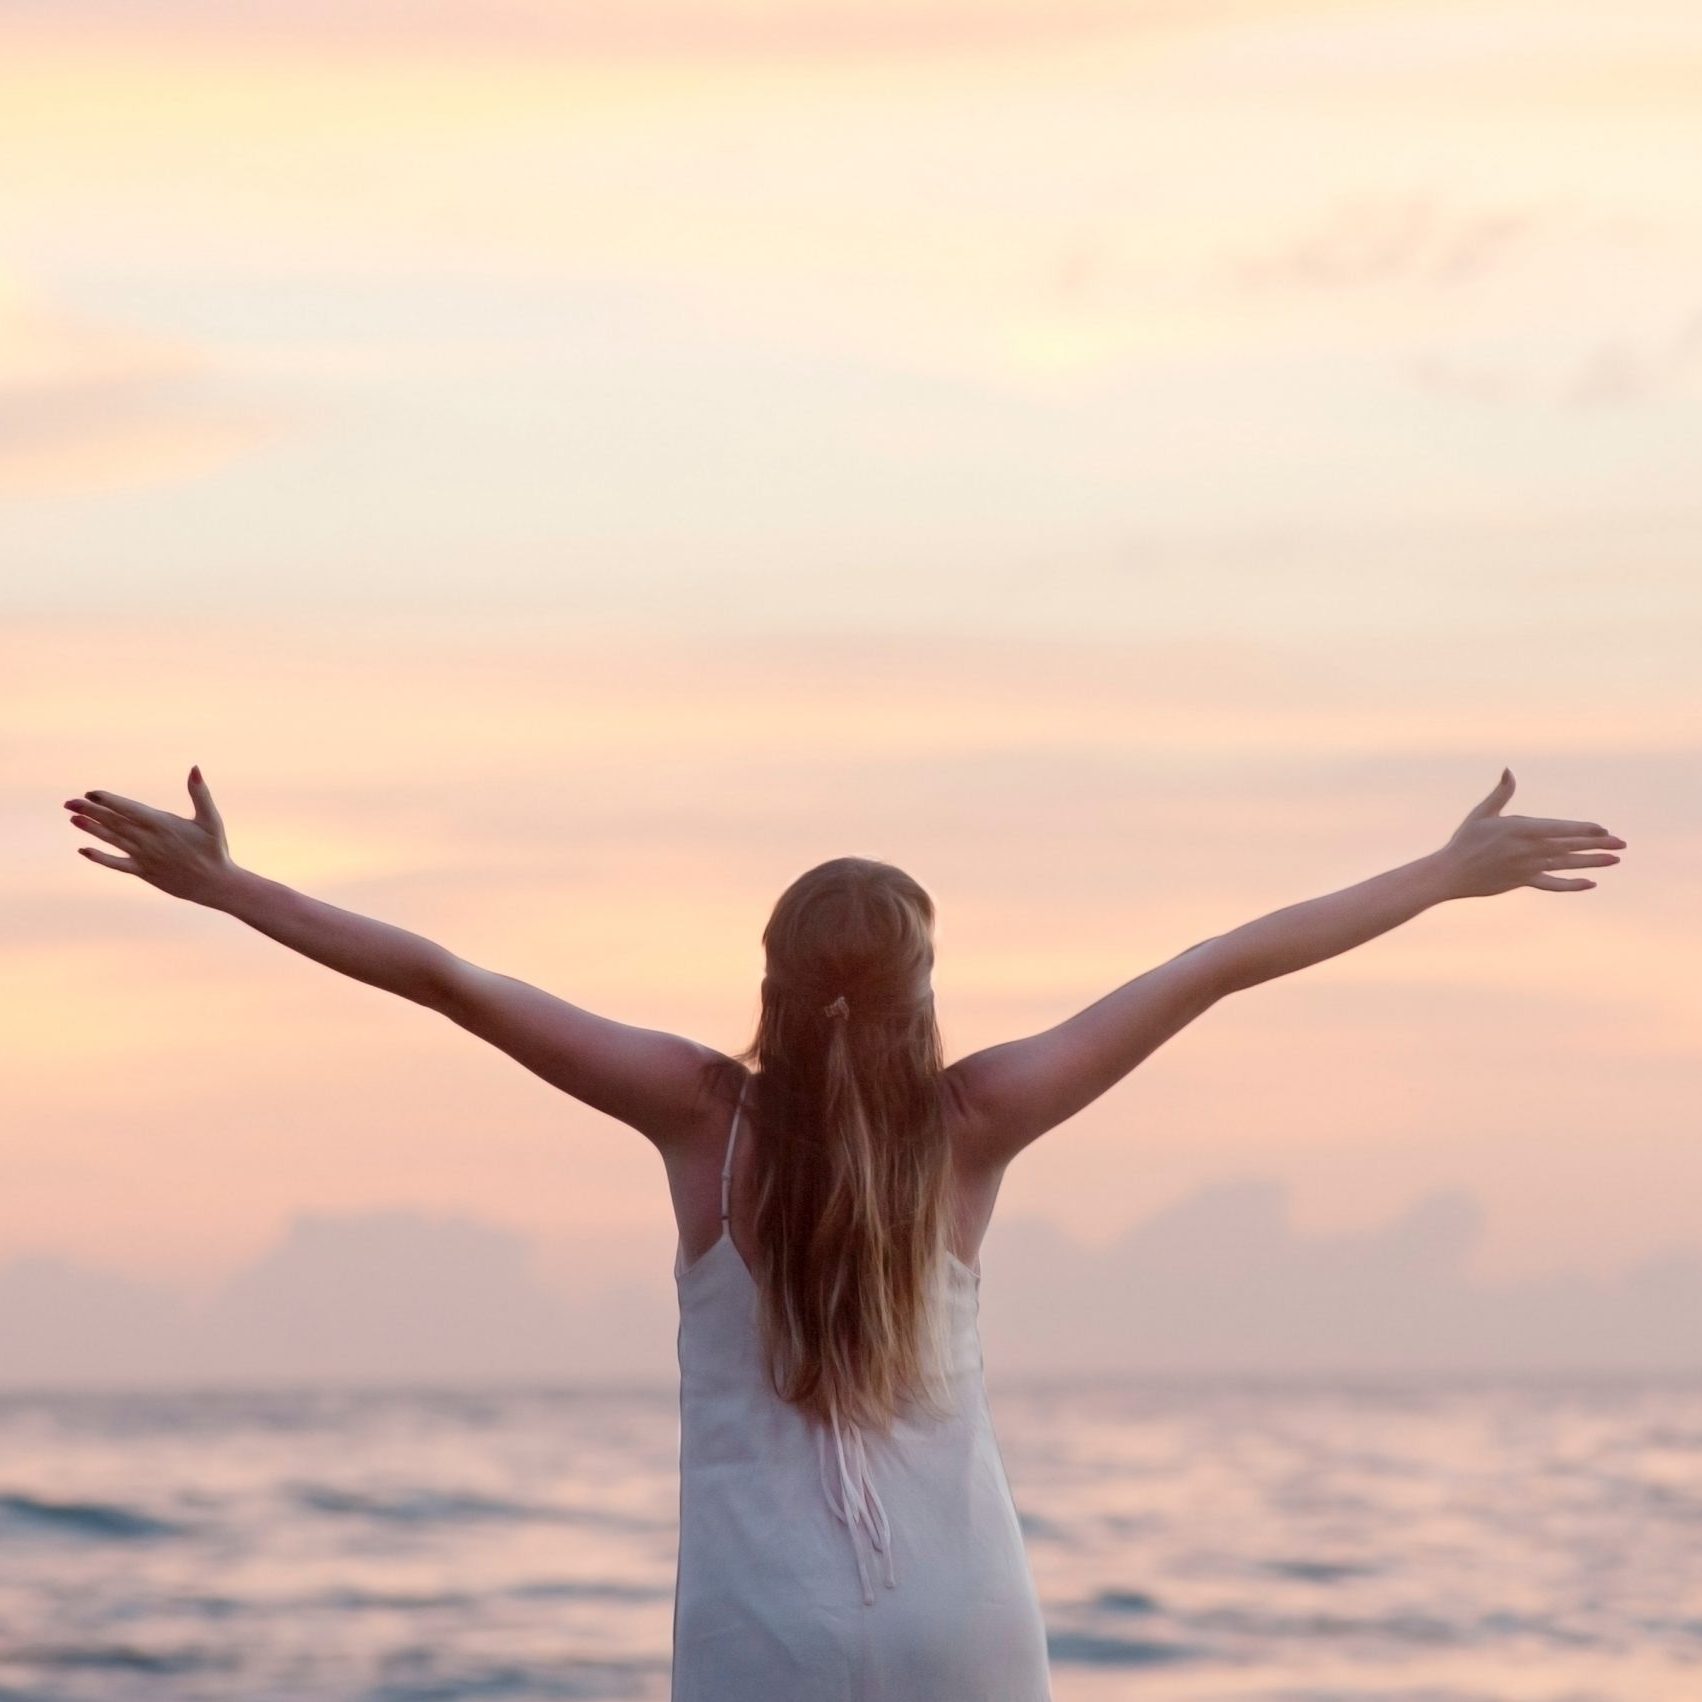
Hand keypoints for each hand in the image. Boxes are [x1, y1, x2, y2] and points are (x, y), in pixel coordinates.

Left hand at [64, 766, 236, 903]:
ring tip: (72, 818)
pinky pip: (116, 864)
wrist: (215, 884)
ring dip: (91, 829)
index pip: (129, 809)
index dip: (109, 800)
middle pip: (114, 822)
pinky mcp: (143, 872)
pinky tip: (84, 850)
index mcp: (162, 824)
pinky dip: (100, 857)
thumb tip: (194, 768)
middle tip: (69, 802)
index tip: (91, 793)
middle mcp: (149, 840)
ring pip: (112, 840)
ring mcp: (144, 857)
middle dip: (91, 811)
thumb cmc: (215, 849)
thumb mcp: (211, 819)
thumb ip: (200, 793)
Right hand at [1438, 768, 1625, 898]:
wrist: (1450, 873)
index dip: (1583, 829)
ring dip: (1592, 862)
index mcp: (1519, 830)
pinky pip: (1552, 885)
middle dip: (1597, 844)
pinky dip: (1571, 885)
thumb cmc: (1464, 840)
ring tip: (1615, 860)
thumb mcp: (1482, 813)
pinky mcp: (1523, 882)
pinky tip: (1590, 883)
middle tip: (1622, 843)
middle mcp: (1527, 850)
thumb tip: (1509, 770)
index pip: (1559, 829)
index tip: (1603, 829)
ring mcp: (1527, 868)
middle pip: (1568, 846)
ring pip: (1566, 864)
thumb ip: (1501, 793)